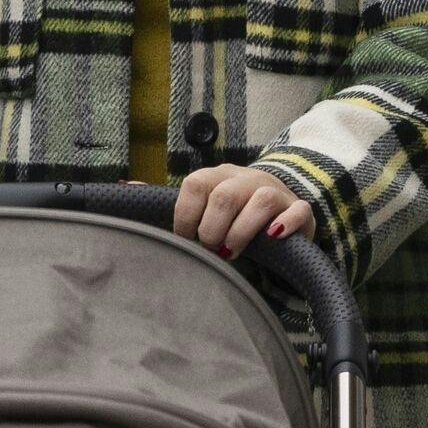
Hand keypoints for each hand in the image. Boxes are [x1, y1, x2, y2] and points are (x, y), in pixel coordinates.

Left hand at [172, 164, 314, 258]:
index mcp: (218, 175)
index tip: (188, 238)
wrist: (278, 211)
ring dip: (241, 233)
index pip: (195, 185)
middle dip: (212, 230)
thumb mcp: (204, 205)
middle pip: (224, 196)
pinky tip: (272, 238)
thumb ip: (173, 202)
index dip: (186, 217)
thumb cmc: (233, 215)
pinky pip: (297, 211)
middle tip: (212, 248)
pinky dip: (285, 224)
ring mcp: (275, 191)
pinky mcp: (299, 209)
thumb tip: (128, 185)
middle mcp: (246, 178)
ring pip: (260, 202)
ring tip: (232, 251)